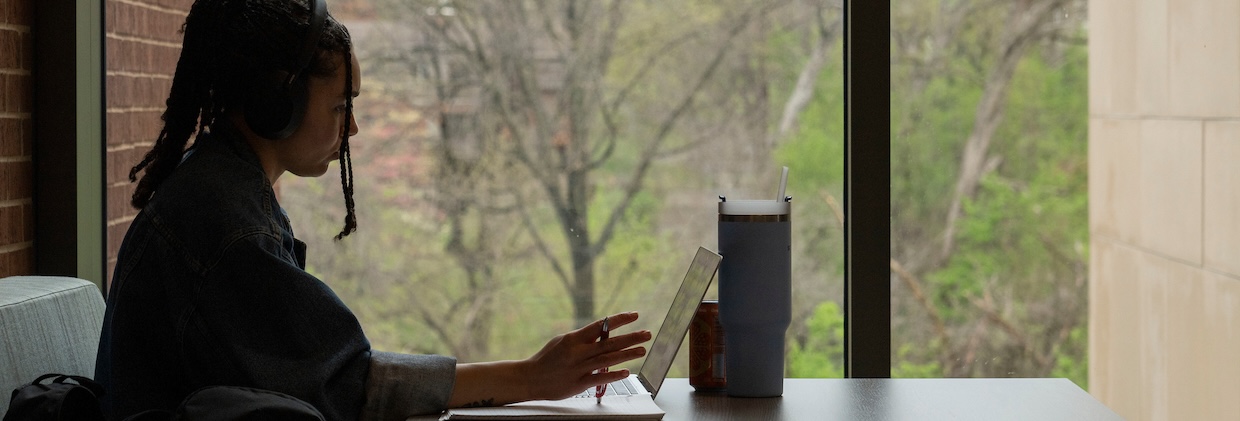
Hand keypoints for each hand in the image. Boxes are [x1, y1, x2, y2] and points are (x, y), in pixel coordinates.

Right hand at [523, 311, 650, 400]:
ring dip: (627, 354)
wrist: (530, 378)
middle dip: (630, 338)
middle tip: (647, 334)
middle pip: (609, 343)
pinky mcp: (578, 383)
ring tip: (642, 350)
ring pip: (607, 359)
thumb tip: (603, 333)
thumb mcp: (562, 342)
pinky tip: (627, 371)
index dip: (619, 320)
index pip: (600, 325)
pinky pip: (599, 377)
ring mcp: (579, 368)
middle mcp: (578, 352)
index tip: (635, 315)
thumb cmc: (547, 358)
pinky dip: (614, 374)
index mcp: (573, 338)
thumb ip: (582, 339)